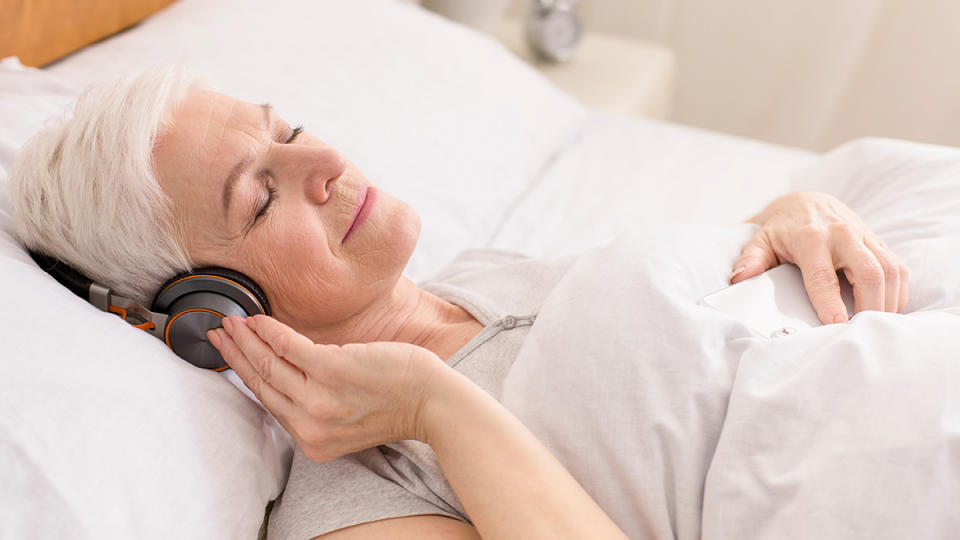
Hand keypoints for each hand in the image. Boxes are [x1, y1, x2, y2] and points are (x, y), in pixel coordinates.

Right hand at [207, 314, 443, 461]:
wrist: (433, 401)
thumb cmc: (398, 404)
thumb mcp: (349, 421)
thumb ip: (318, 409)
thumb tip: (290, 379)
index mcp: (313, 440)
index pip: (270, 403)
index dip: (245, 377)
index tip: (229, 358)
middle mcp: (311, 424)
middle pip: (262, 383)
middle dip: (235, 355)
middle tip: (218, 334)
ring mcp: (320, 398)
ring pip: (269, 364)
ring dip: (246, 339)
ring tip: (232, 322)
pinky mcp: (333, 371)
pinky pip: (290, 347)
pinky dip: (270, 331)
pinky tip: (258, 319)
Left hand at [731, 191, 909, 323]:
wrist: (808, 203)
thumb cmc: (783, 229)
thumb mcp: (761, 240)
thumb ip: (751, 259)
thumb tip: (739, 278)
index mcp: (811, 238)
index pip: (823, 276)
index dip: (831, 304)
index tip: (837, 326)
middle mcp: (843, 235)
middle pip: (870, 273)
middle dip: (870, 306)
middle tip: (860, 332)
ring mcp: (865, 237)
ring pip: (890, 271)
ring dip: (888, 302)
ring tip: (874, 325)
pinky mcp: (879, 242)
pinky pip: (899, 269)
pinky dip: (896, 293)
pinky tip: (884, 309)